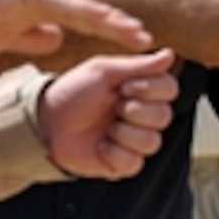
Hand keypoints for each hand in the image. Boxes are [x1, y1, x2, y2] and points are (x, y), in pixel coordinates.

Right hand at [0, 0, 152, 57]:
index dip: (104, 29)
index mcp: (40, 1)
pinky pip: (68, 6)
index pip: (79, 17)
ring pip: (84, 8)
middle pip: (88, 11)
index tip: (128, 41)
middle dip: (116, 26)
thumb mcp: (10, 36)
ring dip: (112, 22)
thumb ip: (35, 36)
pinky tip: (111, 22)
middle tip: (144, 39)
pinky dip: (91, 14)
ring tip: (137, 34)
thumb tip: (58, 38)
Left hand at [38, 50, 177, 179]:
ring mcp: (134, 140)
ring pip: (152, 142)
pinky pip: (134, 162)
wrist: (47, 120)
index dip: (151, 88)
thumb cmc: (74, 91)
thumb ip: (139, 65)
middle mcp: (143, 115)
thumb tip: (170, 54)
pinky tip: (100, 145)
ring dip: (123, 132)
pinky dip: (113, 152)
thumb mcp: (103, 72)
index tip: (125, 86)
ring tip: (105, 127)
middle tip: (113, 106)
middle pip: (164, 116)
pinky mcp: (123, 163)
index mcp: (141, 89)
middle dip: (135, 110)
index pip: (170, 88)